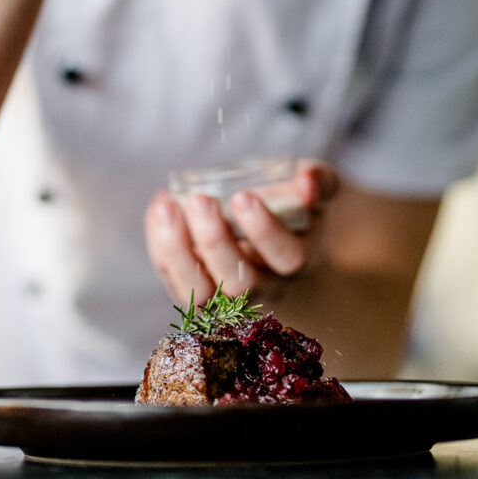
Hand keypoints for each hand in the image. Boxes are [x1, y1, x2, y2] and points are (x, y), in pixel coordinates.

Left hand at [144, 160, 338, 304]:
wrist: (276, 247)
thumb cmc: (294, 213)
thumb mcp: (314, 192)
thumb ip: (318, 181)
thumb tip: (306, 180)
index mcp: (297, 260)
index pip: (286, 257)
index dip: (264, 230)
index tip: (243, 197)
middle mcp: (264, 288)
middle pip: (239, 282)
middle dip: (215, 240)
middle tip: (201, 200)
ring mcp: (227, 298)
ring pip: (200, 293)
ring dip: (178, 251)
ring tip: (167, 208)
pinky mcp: (196, 294)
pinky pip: (174, 281)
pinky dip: (161, 248)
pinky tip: (159, 210)